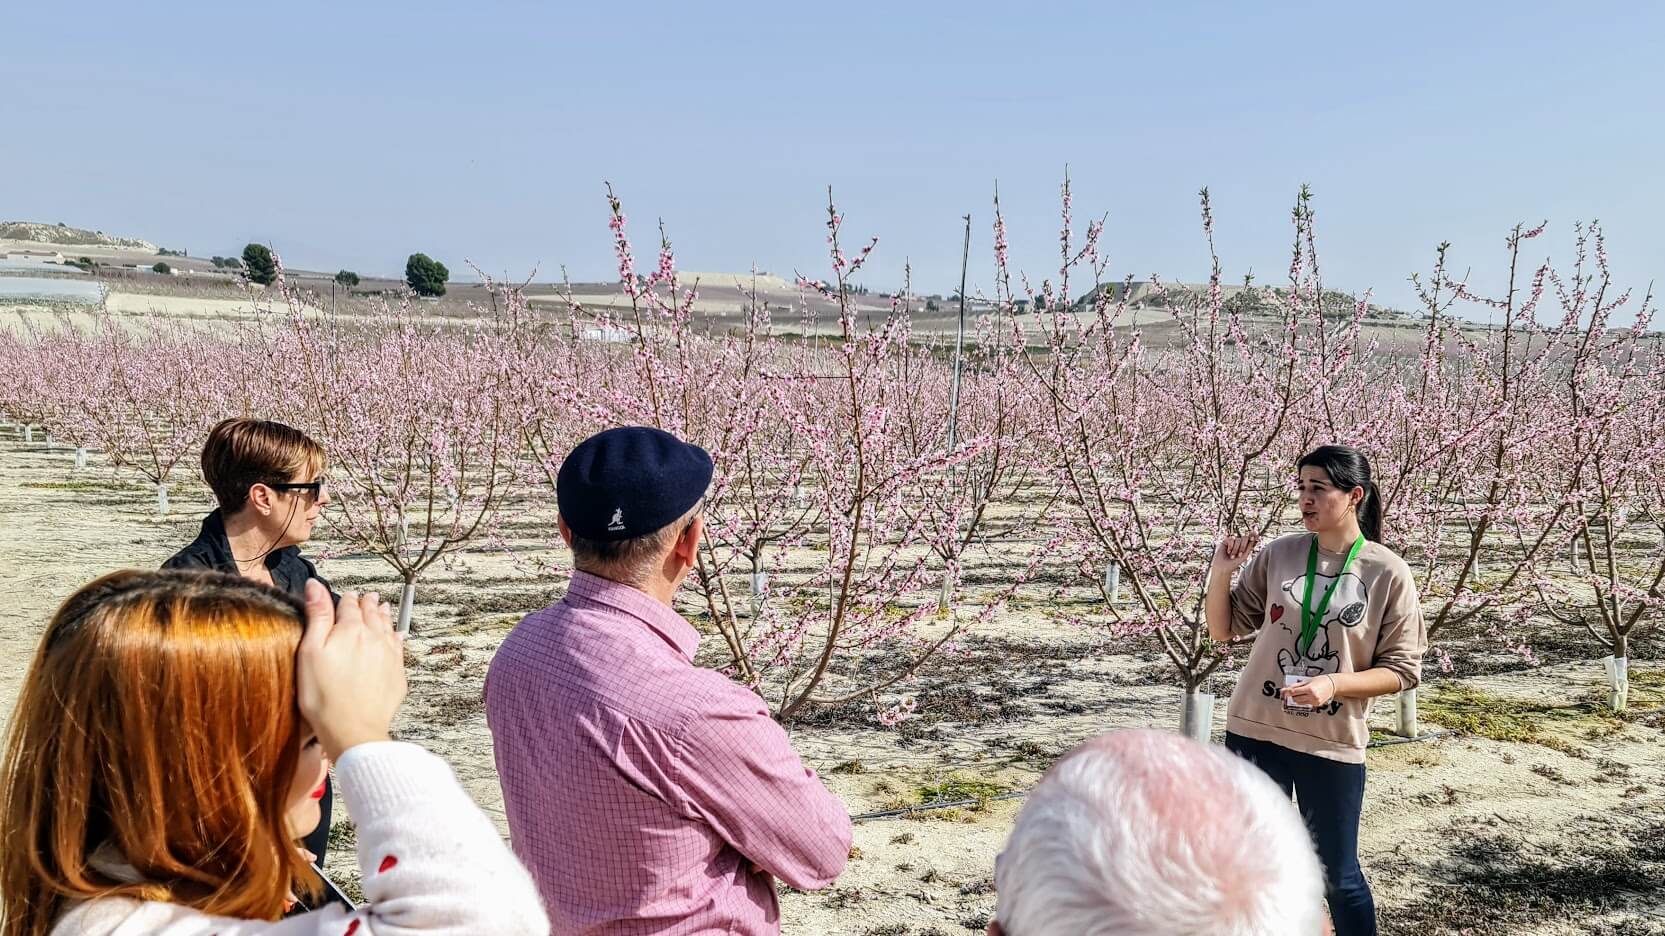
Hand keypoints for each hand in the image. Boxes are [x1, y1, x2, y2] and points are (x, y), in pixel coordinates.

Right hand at [297, 580, 406, 759]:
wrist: (353, 729)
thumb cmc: (324, 696)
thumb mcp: (310, 651)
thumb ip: (317, 616)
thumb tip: (315, 586)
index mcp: (351, 629)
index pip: (348, 605)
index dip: (345, 599)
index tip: (346, 595)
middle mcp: (374, 637)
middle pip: (371, 613)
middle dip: (367, 603)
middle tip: (367, 597)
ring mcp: (389, 655)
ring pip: (387, 627)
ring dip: (383, 615)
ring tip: (382, 607)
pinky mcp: (397, 673)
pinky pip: (398, 647)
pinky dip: (396, 637)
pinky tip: (396, 636)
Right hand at [1211, 534, 1258, 574]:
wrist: (1224, 567)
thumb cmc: (1234, 563)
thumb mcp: (1245, 555)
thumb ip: (1249, 546)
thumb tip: (1254, 537)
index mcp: (1245, 546)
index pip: (1250, 538)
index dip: (1253, 535)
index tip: (1255, 532)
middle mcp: (1239, 543)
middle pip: (1244, 538)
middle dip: (1243, 546)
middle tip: (1239, 555)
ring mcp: (1232, 541)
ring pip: (1237, 539)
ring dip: (1235, 549)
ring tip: (1232, 556)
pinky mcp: (1226, 541)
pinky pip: (1231, 539)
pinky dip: (1230, 546)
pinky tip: (1228, 552)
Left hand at [1280, 674, 1336, 707]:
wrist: (1332, 685)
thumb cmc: (1321, 680)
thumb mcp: (1307, 680)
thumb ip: (1296, 685)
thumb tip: (1287, 688)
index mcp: (1310, 689)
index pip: (1294, 692)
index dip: (1287, 692)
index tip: (1283, 691)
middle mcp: (1312, 696)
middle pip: (1295, 699)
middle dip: (1292, 695)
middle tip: (1293, 690)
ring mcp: (1315, 701)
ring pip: (1299, 702)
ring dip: (1297, 698)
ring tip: (1301, 692)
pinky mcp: (1316, 704)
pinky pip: (1305, 703)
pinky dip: (1303, 700)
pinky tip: (1307, 695)